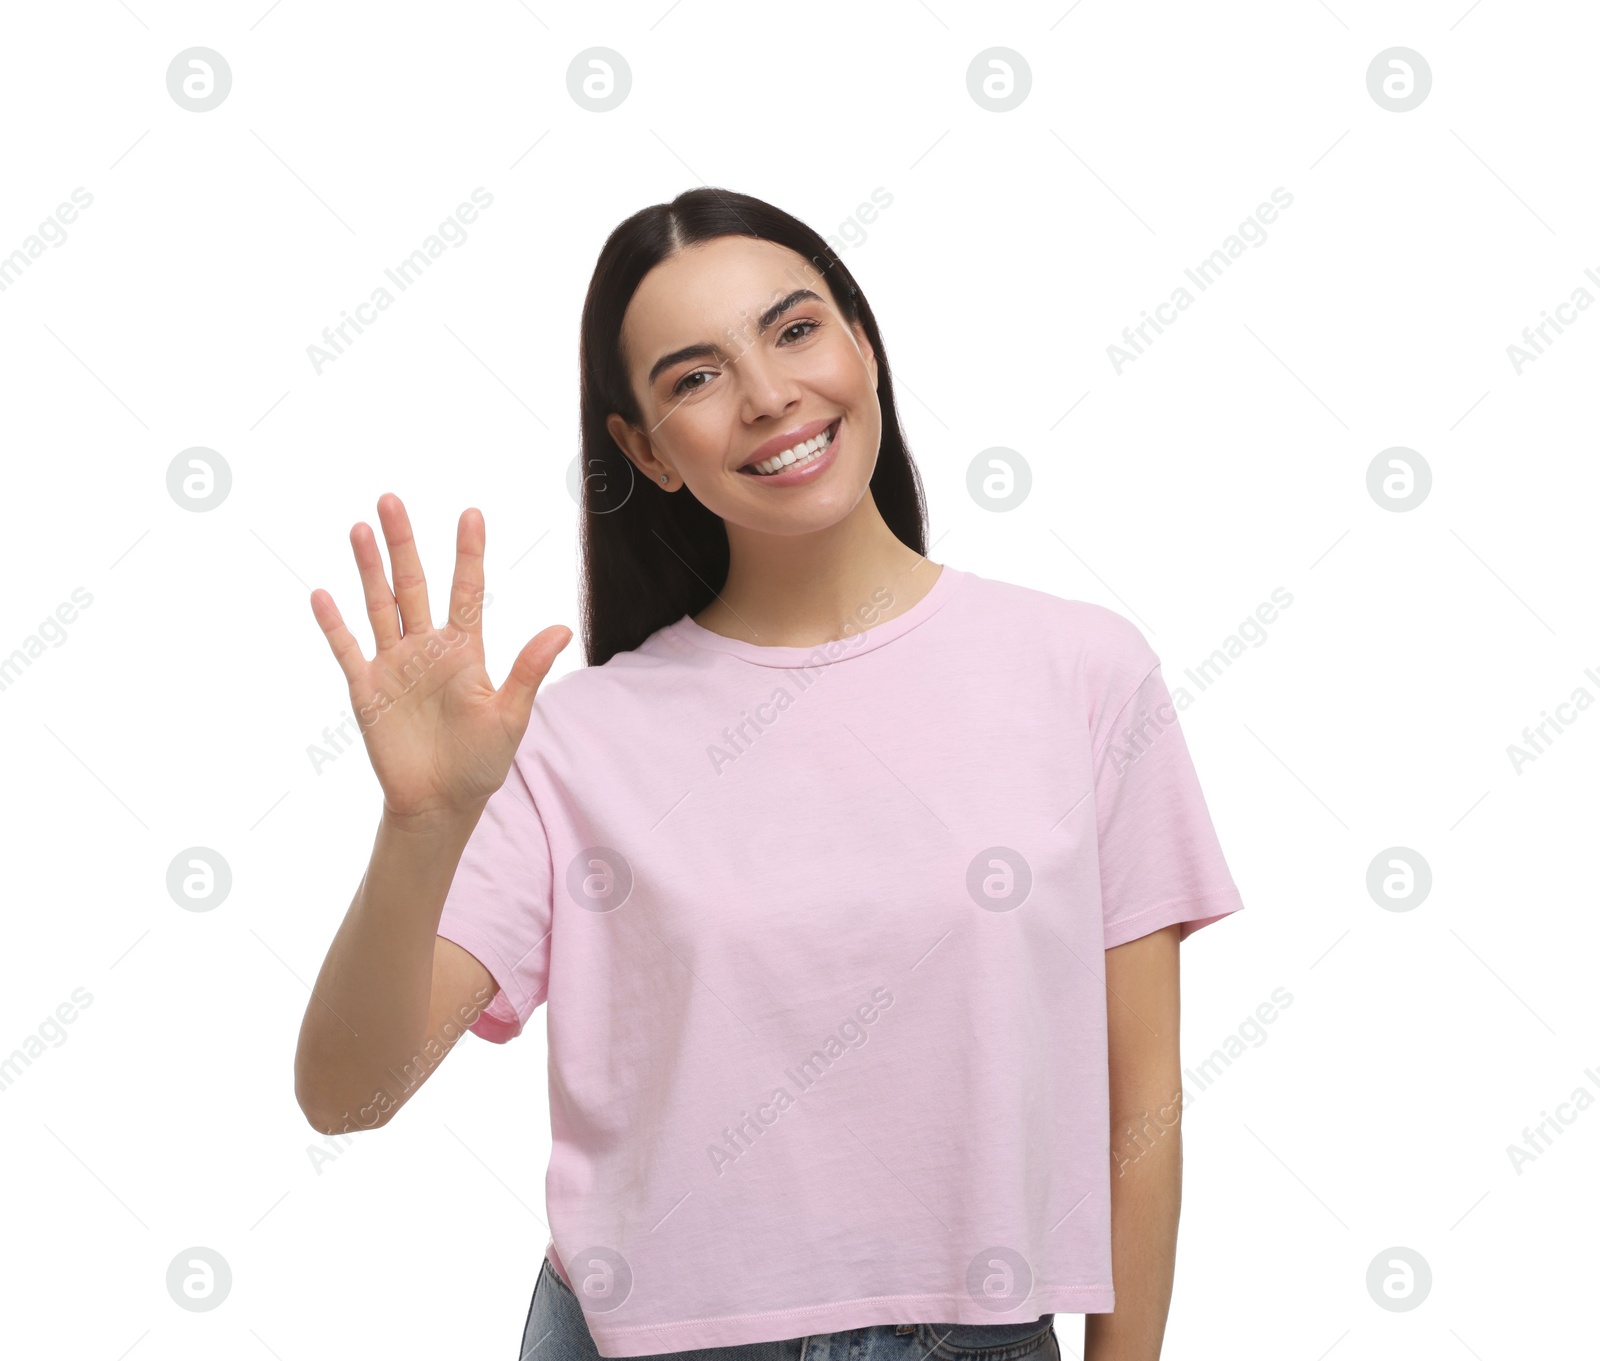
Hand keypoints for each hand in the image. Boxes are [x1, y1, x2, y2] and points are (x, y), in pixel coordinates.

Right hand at [309, 493, 571, 828]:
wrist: (440, 803)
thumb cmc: (482, 761)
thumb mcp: (510, 716)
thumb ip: (529, 670)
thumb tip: (562, 629)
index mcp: (464, 650)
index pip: (465, 590)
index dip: (468, 553)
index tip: (471, 512)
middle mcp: (426, 649)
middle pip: (413, 586)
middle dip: (403, 544)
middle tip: (391, 498)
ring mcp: (393, 665)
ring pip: (378, 606)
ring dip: (368, 570)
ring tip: (360, 529)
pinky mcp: (366, 689)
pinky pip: (347, 650)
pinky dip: (334, 624)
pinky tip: (322, 593)